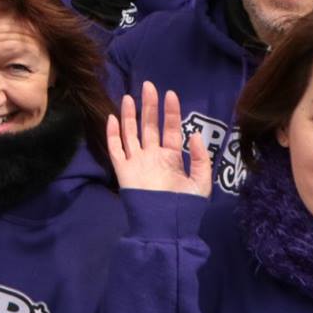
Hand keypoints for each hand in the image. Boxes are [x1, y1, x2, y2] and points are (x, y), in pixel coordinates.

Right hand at [106, 83, 210, 197]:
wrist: (164, 227)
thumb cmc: (184, 208)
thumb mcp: (201, 183)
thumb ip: (201, 158)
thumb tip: (194, 133)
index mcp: (172, 158)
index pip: (170, 130)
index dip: (170, 112)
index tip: (170, 94)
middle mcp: (153, 156)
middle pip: (149, 126)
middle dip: (149, 106)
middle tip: (148, 86)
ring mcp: (137, 162)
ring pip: (131, 133)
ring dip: (129, 115)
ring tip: (128, 97)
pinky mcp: (123, 170)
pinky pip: (115, 149)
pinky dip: (112, 134)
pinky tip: (111, 118)